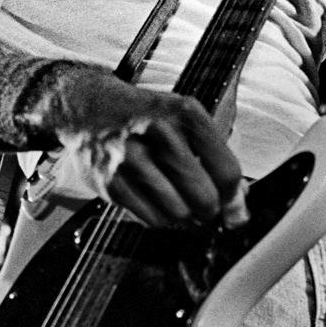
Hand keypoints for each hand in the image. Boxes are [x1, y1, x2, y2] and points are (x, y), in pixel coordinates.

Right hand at [47, 66, 248, 229]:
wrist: (87, 107)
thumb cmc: (144, 116)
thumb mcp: (184, 121)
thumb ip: (216, 159)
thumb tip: (238, 208)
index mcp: (185, 114)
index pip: (226, 172)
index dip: (234, 197)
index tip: (232, 206)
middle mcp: (158, 133)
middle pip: (205, 197)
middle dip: (210, 210)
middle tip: (205, 207)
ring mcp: (131, 159)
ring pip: (179, 213)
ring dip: (185, 217)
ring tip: (180, 203)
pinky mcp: (111, 182)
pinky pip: (152, 219)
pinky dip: (161, 219)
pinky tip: (157, 202)